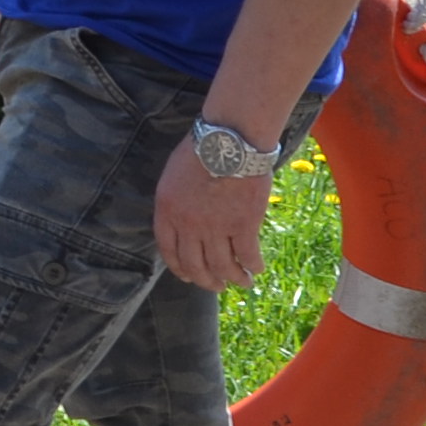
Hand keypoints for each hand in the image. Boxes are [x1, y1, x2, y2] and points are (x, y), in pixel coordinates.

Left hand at [153, 144, 270, 292]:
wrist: (230, 139)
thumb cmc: (203, 149)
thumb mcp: (173, 175)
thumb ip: (175, 202)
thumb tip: (183, 222)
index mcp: (168, 211)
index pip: (169, 251)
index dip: (179, 268)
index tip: (188, 276)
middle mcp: (189, 225)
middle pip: (195, 265)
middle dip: (206, 280)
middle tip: (216, 285)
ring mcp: (216, 227)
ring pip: (222, 266)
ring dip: (233, 278)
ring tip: (243, 282)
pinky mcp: (244, 225)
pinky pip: (247, 255)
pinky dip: (253, 265)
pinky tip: (257, 268)